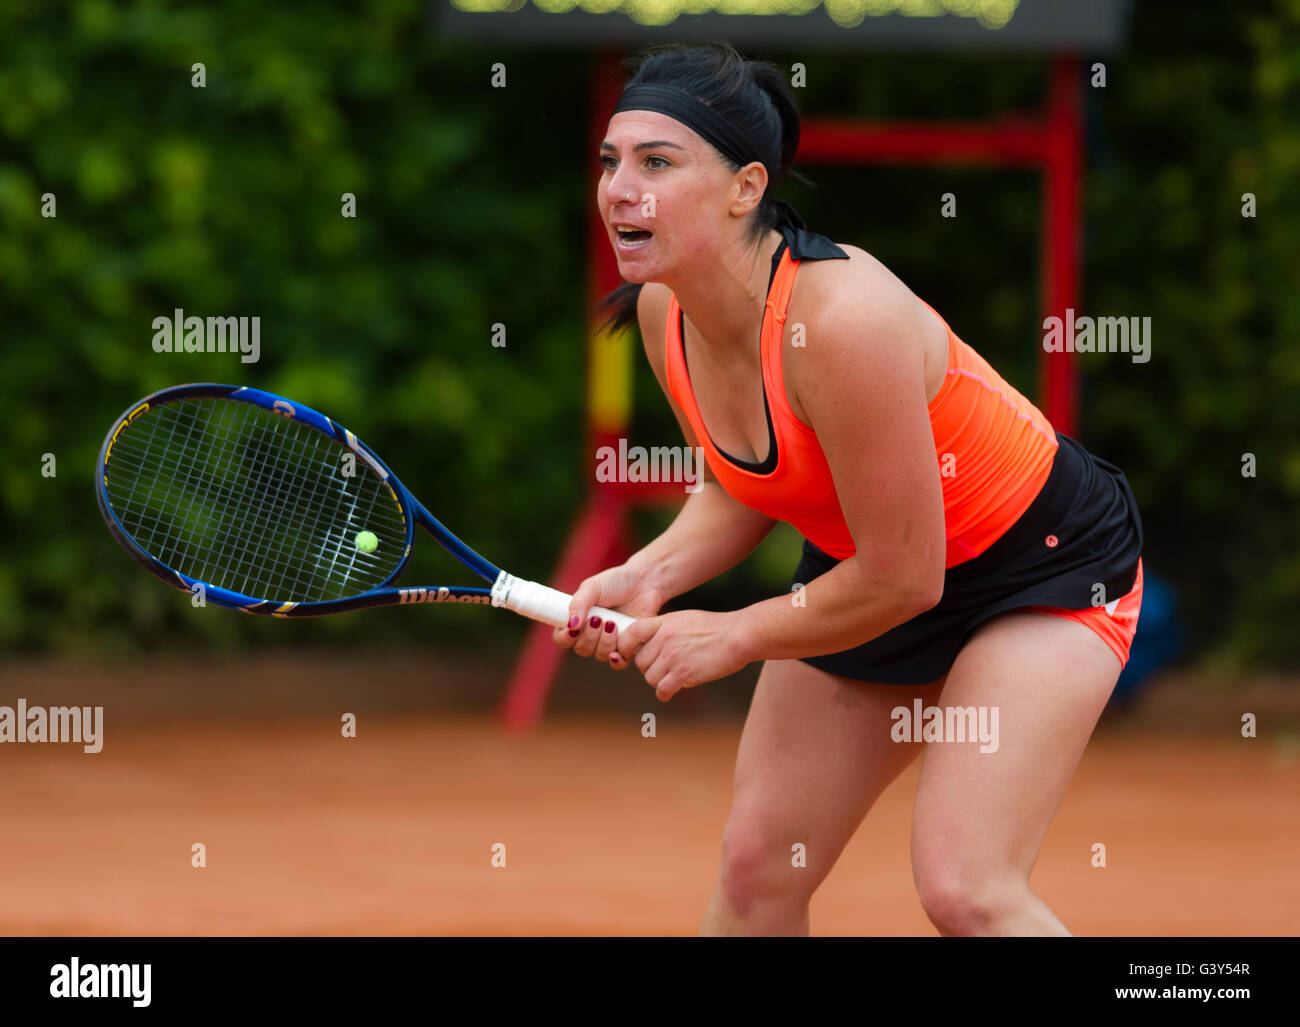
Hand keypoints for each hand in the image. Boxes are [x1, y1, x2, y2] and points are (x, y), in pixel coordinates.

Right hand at [552, 563, 665, 663]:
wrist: (645, 583)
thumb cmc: (616, 582)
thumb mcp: (593, 587)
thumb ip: (579, 603)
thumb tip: (570, 626)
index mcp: (578, 620)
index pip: (562, 638)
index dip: (564, 638)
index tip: (572, 629)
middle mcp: (592, 634)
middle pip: (581, 649)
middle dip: (588, 637)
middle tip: (598, 619)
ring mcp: (610, 642)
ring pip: (600, 655)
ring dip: (605, 641)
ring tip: (613, 623)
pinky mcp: (627, 647)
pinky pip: (619, 662)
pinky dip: (618, 657)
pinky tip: (620, 640)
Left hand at [613, 609, 749, 701]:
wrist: (738, 636)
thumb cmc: (717, 628)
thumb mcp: (686, 620)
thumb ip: (666, 630)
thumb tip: (654, 643)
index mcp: (664, 623)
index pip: (631, 633)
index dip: (625, 646)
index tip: (628, 655)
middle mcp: (663, 638)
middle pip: (641, 662)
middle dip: (650, 668)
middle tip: (664, 669)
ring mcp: (671, 656)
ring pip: (650, 678)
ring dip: (660, 681)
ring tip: (674, 678)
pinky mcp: (682, 674)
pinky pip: (662, 690)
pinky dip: (665, 693)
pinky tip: (673, 691)